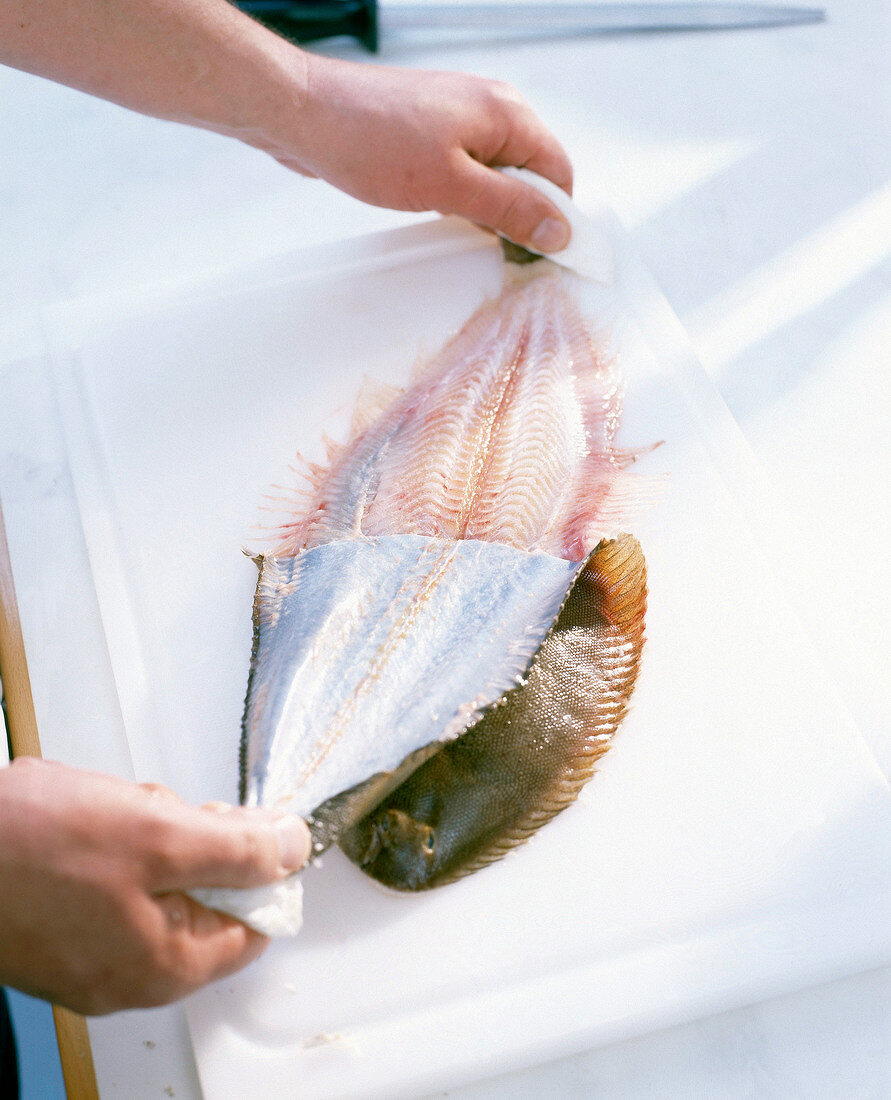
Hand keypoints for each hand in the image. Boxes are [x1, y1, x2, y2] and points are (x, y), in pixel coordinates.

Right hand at [0, 758, 309, 1014]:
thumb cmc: (31, 847)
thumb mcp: (162, 834)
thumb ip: (238, 848)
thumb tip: (295, 850)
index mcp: (164, 968)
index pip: (254, 926)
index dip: (258, 868)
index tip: (240, 824)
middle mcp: (128, 977)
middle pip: (205, 899)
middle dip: (190, 841)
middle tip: (156, 811)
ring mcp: (88, 955)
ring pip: (158, 881)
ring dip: (147, 833)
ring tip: (106, 812)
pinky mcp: (57, 927)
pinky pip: (112, 881)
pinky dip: (110, 842)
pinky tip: (79, 820)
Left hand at [258, 57, 573, 253]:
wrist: (305, 115)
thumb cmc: (369, 141)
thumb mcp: (450, 186)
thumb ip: (510, 208)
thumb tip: (557, 229)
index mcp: (506, 112)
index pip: (559, 171)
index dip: (556, 218)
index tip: (543, 257)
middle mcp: (490, 107)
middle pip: (532, 172)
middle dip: (521, 214)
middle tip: (497, 249)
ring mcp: (460, 116)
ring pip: (498, 173)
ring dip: (488, 207)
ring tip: (458, 223)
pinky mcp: (433, 129)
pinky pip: (468, 169)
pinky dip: (464, 195)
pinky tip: (441, 209)